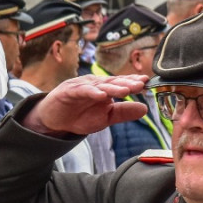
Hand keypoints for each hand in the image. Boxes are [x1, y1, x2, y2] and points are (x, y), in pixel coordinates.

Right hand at [22, 74, 149, 135]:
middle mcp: (95, 84)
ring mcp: (82, 86)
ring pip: (100, 85)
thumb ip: (123, 113)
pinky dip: (92, 92)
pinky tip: (101, 95)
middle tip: (140, 85)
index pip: (122, 83)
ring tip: (125, 90)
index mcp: (105, 88)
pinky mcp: (69, 91)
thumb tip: (144, 109)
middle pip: (113, 82)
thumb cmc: (80, 116)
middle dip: (127, 83)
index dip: (133, 82)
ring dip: (113, 87)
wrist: (54, 120)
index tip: (147, 82)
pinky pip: (82, 91)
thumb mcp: (105, 118)